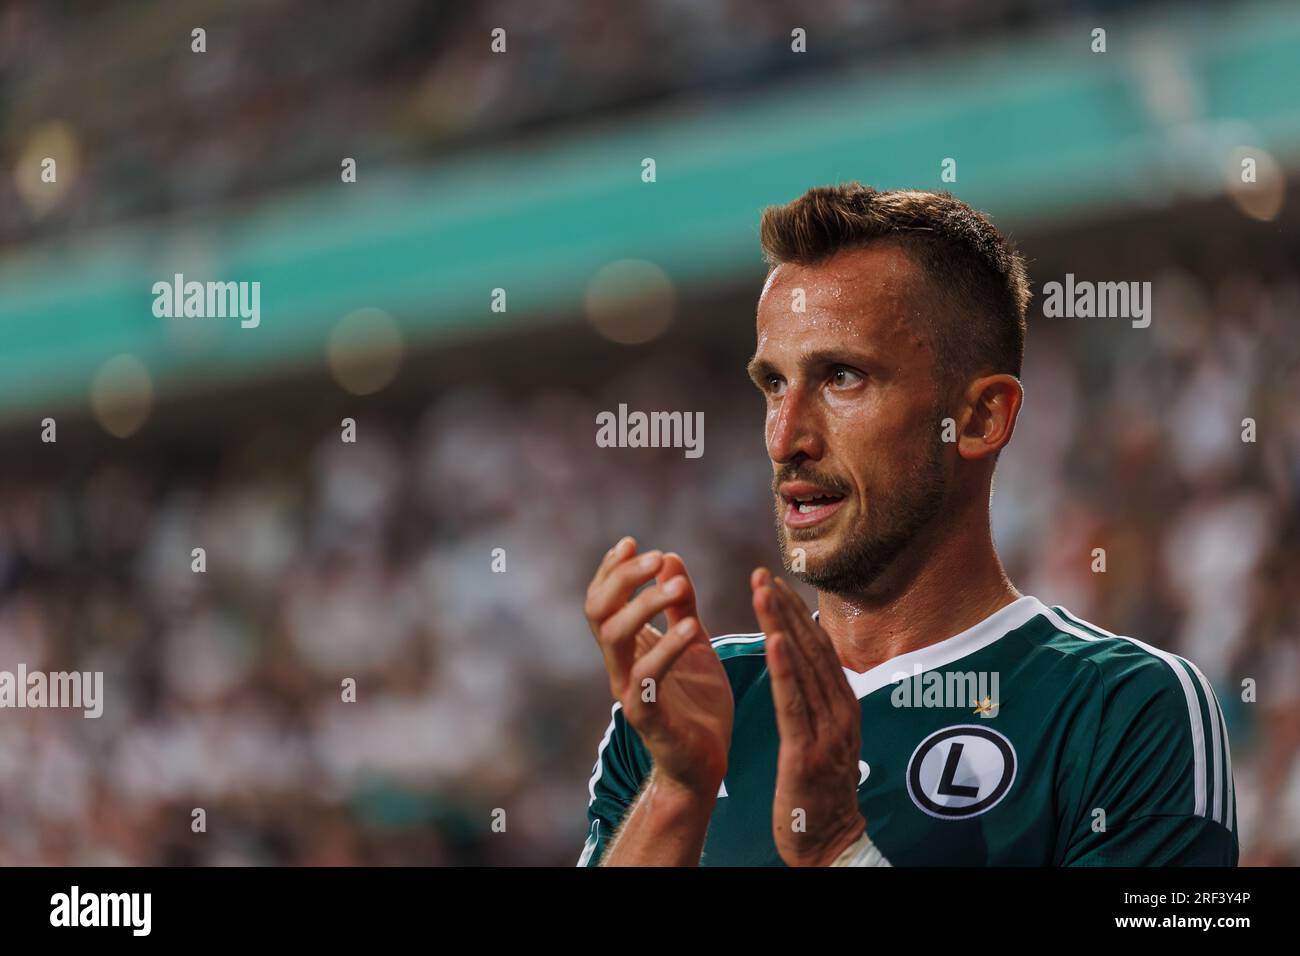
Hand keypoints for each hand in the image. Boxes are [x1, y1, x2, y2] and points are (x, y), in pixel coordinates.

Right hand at [584, 537, 733, 798]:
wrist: (707, 765)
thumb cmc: (697, 703)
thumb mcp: (694, 641)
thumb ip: (681, 604)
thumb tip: (670, 557)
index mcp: (627, 647)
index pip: (601, 599)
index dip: (610, 569)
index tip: (631, 541)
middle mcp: (619, 665)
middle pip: (598, 610)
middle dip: (622, 578)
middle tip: (654, 556)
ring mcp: (630, 690)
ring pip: (614, 638)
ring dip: (644, 605)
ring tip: (678, 586)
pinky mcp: (648, 717)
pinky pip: (646, 677)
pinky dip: (666, 648)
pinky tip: (690, 628)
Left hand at [752, 568, 865, 865]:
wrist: (829, 843)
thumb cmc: (818, 792)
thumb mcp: (824, 739)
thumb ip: (817, 702)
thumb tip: (807, 664)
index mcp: (844, 706)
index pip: (817, 648)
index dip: (794, 613)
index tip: (772, 581)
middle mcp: (841, 712)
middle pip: (812, 648)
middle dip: (784, 608)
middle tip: (761, 572)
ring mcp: (828, 731)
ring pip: (804, 667)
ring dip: (781, 625)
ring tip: (762, 591)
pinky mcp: (807, 752)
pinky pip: (794, 703)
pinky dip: (785, 668)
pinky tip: (774, 641)